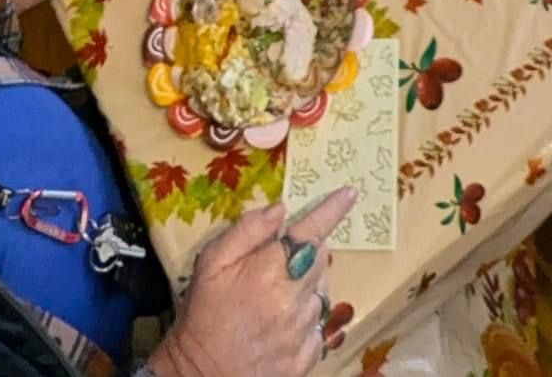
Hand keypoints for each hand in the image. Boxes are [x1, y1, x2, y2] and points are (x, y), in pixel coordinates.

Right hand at [152, 189, 356, 376]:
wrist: (202, 375)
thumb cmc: (203, 316)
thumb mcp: (210, 265)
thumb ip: (245, 231)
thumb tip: (280, 210)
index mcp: (268, 272)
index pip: (311, 232)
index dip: (332, 210)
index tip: (349, 193)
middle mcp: (292, 300)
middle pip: (322, 259)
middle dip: (309, 251)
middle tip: (283, 260)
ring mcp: (302, 331)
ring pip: (322, 292)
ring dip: (309, 284)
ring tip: (277, 296)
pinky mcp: (307, 356)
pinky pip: (320, 324)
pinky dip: (308, 316)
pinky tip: (284, 321)